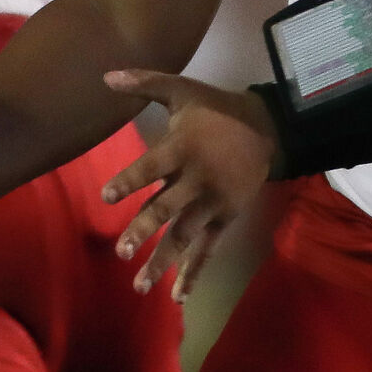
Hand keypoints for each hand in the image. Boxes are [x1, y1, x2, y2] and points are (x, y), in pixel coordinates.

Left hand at [99, 69, 279, 301]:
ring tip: (140, 285)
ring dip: (163, 261)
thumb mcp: (182, 90)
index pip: (150, 167)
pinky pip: (208, 249)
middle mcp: (196, 179)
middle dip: (144, 229)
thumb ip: (144, 83)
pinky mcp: (225, 217)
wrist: (266, 129)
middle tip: (122, 250)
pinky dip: (194, 272)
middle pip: (167, 207)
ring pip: (184, 235)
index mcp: (181, 148)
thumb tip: (106, 75)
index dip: (129, 180)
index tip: (106, 196)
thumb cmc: (215, 110)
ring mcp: (212, 202)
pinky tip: (178, 296)